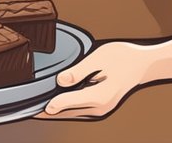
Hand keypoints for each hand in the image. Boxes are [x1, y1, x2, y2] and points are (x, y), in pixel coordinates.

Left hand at [35, 41, 153, 120]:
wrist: (143, 64)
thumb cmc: (124, 58)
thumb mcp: (98, 59)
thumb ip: (77, 71)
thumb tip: (60, 81)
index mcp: (99, 96)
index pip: (67, 104)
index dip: (49, 105)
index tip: (34, 107)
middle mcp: (99, 107)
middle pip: (67, 113)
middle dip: (48, 112)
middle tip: (29, 110)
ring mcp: (101, 108)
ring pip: (72, 113)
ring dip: (56, 111)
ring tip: (37, 108)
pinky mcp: (100, 105)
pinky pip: (79, 110)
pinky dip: (66, 107)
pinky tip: (56, 102)